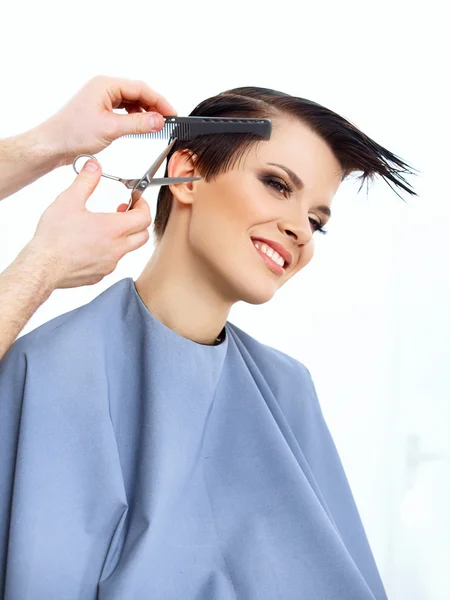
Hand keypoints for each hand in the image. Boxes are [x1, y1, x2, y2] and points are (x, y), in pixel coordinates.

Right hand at [29, 158, 150, 288]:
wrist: (43, 267)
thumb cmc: (55, 237)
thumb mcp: (69, 200)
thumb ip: (86, 181)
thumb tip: (94, 166)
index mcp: (114, 229)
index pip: (144, 217)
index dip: (143, 206)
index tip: (135, 200)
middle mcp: (117, 249)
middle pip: (143, 236)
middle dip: (138, 222)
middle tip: (123, 212)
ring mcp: (109, 264)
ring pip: (126, 250)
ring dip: (122, 237)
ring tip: (102, 227)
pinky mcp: (99, 275)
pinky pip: (111, 262)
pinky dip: (108, 252)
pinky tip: (91, 245)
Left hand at [38, 75, 176, 165]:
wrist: (53, 145)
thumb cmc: (73, 133)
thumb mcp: (111, 129)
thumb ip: (138, 124)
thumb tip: (158, 121)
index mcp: (105, 84)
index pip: (140, 88)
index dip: (159, 101)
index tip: (172, 114)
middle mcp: (104, 88)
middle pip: (137, 93)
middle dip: (154, 106)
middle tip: (168, 121)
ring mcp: (101, 98)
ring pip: (131, 101)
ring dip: (145, 112)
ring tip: (157, 125)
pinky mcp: (100, 110)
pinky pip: (124, 109)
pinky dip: (135, 117)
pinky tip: (141, 126)